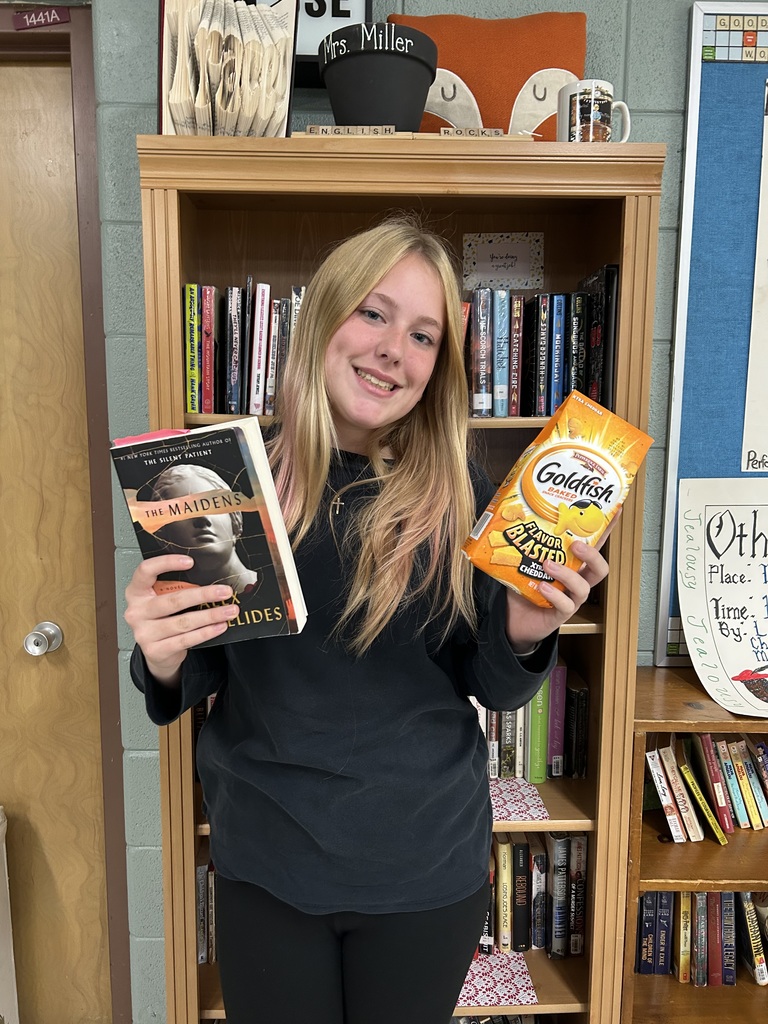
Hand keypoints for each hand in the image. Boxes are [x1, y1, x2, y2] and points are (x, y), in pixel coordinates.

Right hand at [124, 555, 237, 683]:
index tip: (190, 561)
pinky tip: (219, 626)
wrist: (156, 651)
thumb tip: (211, 579)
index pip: (145, 571)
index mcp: (136, 592)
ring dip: (211, 615)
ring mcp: (144, 633)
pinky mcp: (156, 650)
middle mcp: (137, 611)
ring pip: (184, 622)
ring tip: (229, 610)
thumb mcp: (161, 598)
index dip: (166, 563)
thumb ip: (176, 587)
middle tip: (224, 592)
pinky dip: (206, 632)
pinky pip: (186, 640)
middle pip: (174, 600)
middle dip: (204, 595)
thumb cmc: (162, 617)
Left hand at [504, 510, 618, 652]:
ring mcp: (570, 599)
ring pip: (583, 587)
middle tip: (576, 545)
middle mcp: (575, 582)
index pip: (593, 546)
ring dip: (568, 574)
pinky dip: (555, 595)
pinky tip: (543, 587)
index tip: (615, 512)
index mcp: (572, 566)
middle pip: (599, 569)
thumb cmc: (523, 589)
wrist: (513, 619)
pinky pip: (566, 605)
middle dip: (592, 555)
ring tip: (548, 565)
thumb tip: (520, 519)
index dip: (605, 531)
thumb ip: (527, 545)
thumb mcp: (524, 562)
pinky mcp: (560, 614)